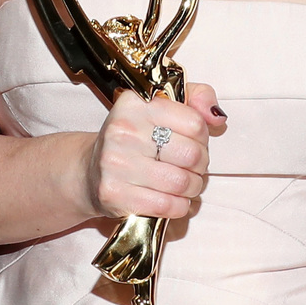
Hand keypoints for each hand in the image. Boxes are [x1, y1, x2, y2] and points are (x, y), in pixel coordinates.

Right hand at [76, 85, 225, 221]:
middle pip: (192, 155)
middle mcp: (122, 130)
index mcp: (135, 104)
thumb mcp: (161, 107)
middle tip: (192, 167)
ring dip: (192, 188)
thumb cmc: (133, 139)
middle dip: (200, 166)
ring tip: (185, 185)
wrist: (88, 171)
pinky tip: (173, 199)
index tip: (192, 142)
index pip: (195, 122)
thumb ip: (196, 98)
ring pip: (182, 183)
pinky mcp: (114, 194)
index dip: (202, 137)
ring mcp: (115, 163)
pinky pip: (167, 206)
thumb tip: (216, 116)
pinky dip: (179, 206)